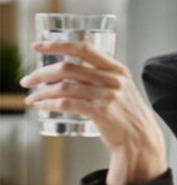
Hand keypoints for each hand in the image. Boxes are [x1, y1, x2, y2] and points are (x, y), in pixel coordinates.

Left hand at [21, 41, 167, 184]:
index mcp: (117, 69)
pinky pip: (66, 104)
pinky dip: (49, 104)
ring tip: (32, 98)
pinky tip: (42, 106)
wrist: (141, 139)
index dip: (58, 45)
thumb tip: (80, 67)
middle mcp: (112, 80)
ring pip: (63, 86)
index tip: (38, 45)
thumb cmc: (128, 116)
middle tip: (27, 80)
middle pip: (68, 67)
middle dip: (41, 73)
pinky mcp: (100, 112)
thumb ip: (105, 77)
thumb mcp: (122, 89)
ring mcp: (107, 95)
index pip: (84, 48)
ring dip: (41, 92)